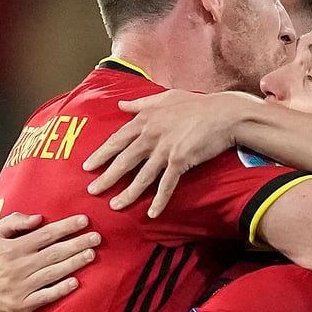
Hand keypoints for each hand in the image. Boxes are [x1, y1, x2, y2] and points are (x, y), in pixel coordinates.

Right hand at [0, 212, 101, 311]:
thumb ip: (13, 223)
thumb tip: (38, 218)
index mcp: (12, 248)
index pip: (45, 234)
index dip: (66, 227)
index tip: (84, 220)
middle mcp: (19, 266)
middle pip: (54, 252)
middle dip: (77, 243)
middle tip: (97, 237)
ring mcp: (21, 287)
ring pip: (53, 272)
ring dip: (74, 263)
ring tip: (91, 254)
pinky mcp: (22, 305)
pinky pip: (45, 296)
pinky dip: (60, 289)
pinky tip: (75, 282)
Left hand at [83, 91, 257, 216]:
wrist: (223, 114)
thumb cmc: (196, 104)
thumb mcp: (165, 97)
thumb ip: (140, 103)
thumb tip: (121, 104)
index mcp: (145, 120)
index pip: (116, 140)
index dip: (101, 154)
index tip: (87, 166)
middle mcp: (150, 135)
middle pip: (123, 160)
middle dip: (106, 178)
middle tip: (92, 191)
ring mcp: (164, 150)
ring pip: (141, 176)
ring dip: (127, 194)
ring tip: (114, 206)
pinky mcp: (179, 161)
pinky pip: (166, 185)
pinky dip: (159, 201)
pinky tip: (151, 214)